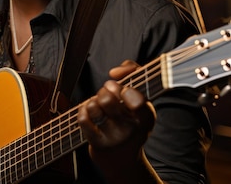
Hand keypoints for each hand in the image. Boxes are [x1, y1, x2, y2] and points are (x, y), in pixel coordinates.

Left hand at [77, 60, 157, 182]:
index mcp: (146, 115)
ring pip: (94, 106)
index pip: (137, 100)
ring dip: (93, 100)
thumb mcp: (140, 99)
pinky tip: (90, 113)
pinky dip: (83, 110)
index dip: (125, 90)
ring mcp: (115, 138)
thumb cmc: (130, 119)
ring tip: (99, 105)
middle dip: (104, 89)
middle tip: (108, 93)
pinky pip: (84, 118)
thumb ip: (133, 72)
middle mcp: (132, 128)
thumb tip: (114, 72)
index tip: (123, 89)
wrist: (123, 160)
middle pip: (107, 98)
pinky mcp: (99, 144)